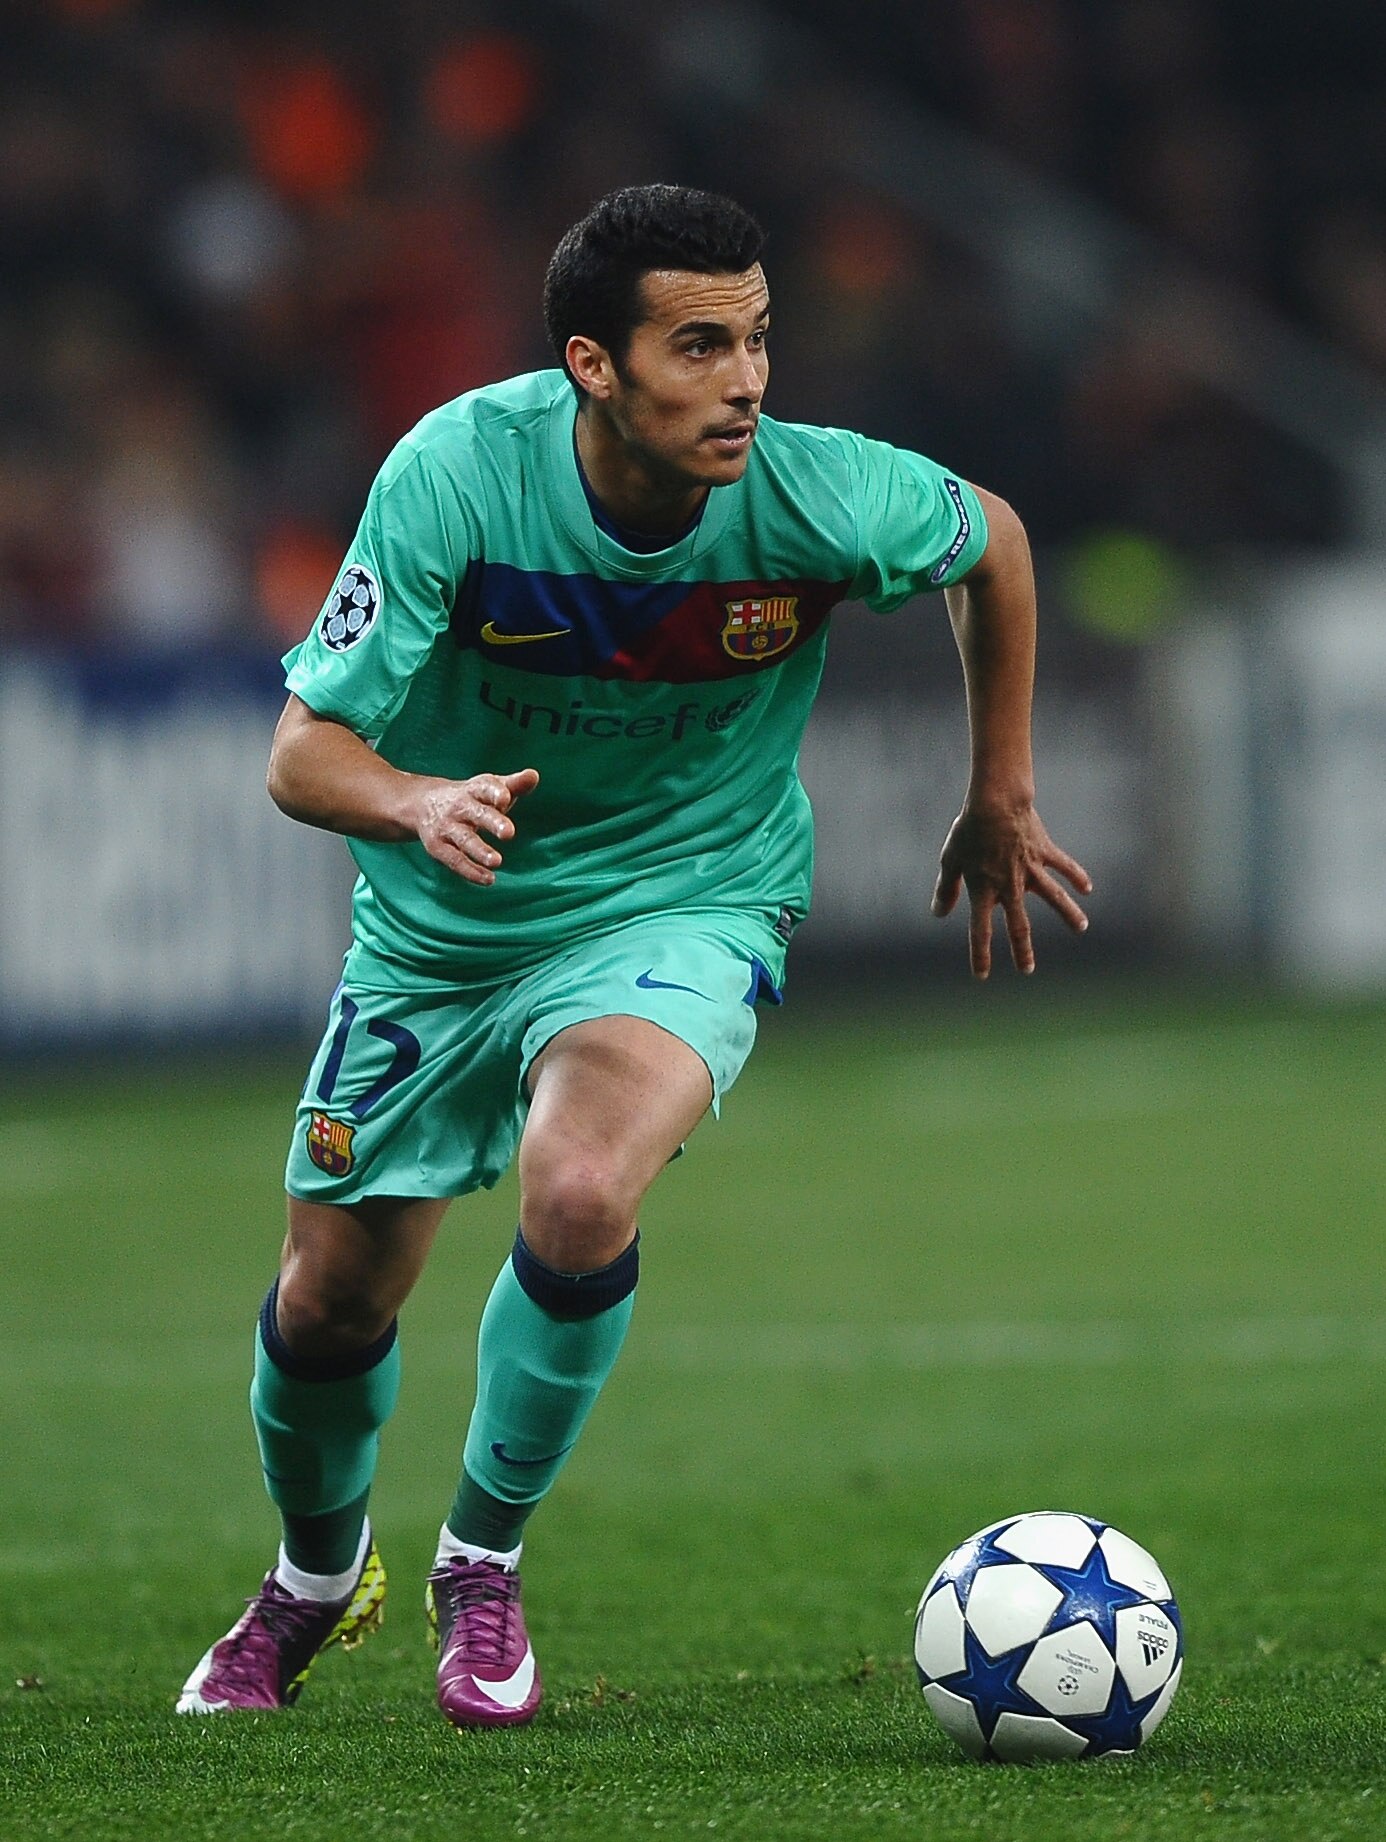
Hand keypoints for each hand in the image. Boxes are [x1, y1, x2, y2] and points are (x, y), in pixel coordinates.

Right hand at [413, 768, 539, 885]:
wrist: (423, 803)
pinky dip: (471, 871)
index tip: (505, 798)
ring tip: (497, 861)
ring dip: (480, 851)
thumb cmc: (469, 797)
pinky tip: (489, 879)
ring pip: (464, 840)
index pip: (485, 788)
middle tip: (509, 833)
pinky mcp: (438, 847)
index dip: (495, 793)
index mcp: (474, 789)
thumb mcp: (489, 787)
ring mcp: (447, 827)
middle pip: (476, 813)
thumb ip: (514, 785)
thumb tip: (533, 776)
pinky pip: (455, 860)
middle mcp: (459, 807)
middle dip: (492, 822)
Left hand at [931, 801, 1090, 977]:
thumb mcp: (950, 860)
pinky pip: (1064, 866)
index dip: (980, 955)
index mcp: (984, 890)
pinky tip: (1087, 889)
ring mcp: (1031, 869)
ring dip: (1068, 914)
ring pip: (1054, 897)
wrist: (996, 802)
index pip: (980, 931)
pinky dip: (1077, 876)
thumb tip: (939, 914)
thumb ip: (947, 889)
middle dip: (1023, 950)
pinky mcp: (1045, 851)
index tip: (982, 975)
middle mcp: (1010, 886)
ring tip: (1081, 928)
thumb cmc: (969, 830)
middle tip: (1028, 970)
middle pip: (1019, 925)